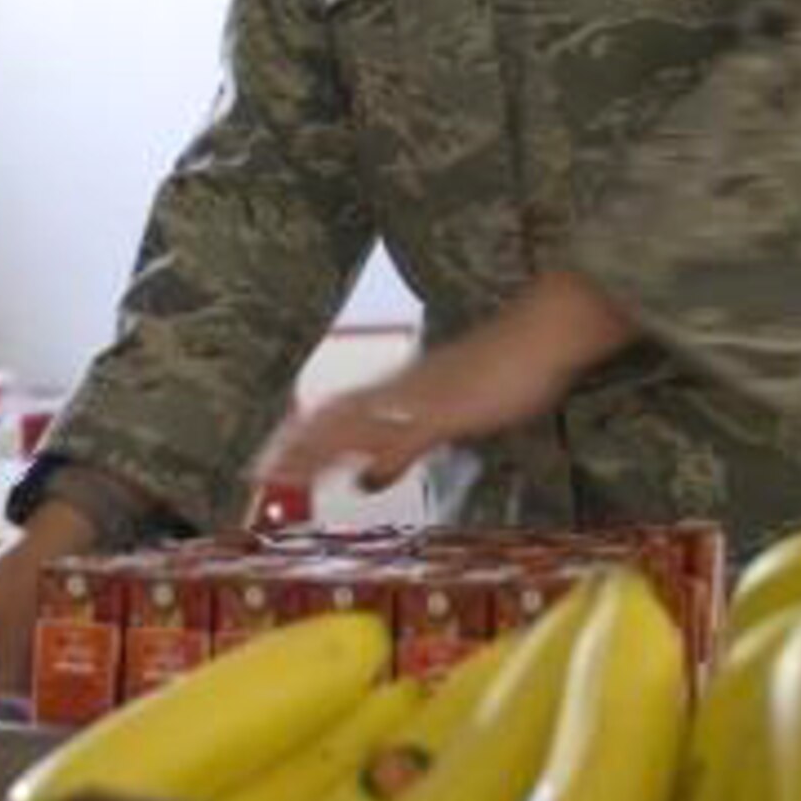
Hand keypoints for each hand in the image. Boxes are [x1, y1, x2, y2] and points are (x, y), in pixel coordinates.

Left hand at [252, 270, 637, 495]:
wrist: (545, 327)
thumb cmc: (513, 360)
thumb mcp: (460, 405)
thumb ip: (421, 434)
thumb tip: (380, 467)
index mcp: (407, 386)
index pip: (343, 410)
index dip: (307, 432)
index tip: (270, 453)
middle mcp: (405, 389)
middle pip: (337, 418)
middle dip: (297, 445)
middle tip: (255, 471)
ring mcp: (423, 398)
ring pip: (356, 426)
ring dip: (318, 449)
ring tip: (280, 472)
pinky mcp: (447, 411)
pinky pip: (402, 434)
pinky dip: (377, 454)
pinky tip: (357, 473)